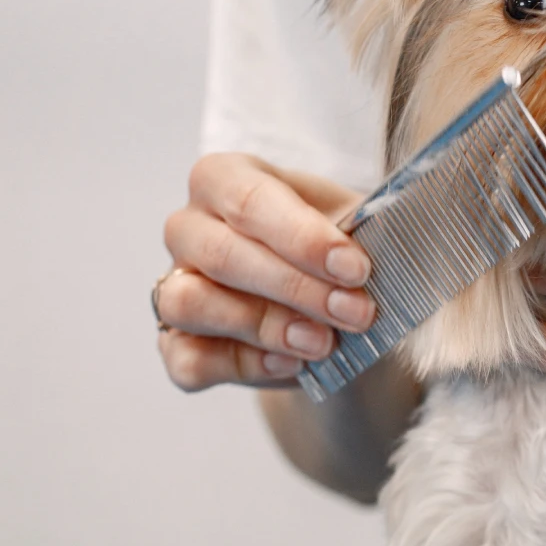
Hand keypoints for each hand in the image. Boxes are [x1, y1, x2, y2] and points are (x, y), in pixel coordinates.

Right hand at [156, 155, 375, 390]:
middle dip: (296, 288)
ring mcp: (173, 285)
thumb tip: (372, 253)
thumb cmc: (337, 253)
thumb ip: (361, 234)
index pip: (248, 199)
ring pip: (189, 304)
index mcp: (226, 179)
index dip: (302, 237)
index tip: (355, 268)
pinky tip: (290, 362)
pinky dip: (243, 365)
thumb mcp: (357, 228)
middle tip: (356, 313)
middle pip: (222, 255)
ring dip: (265, 327)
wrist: (335, 310)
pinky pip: (189, 360)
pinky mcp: (175, 345)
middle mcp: (189, 228)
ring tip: (323, 342)